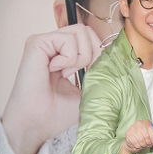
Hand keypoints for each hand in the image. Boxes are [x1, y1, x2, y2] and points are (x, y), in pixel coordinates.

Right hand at [1, 24, 102, 153]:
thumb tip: (116, 62)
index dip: (98, 53)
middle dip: (93, 53)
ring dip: (80, 57)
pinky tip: (56, 71)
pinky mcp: (36, 43)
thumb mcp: (87, 91)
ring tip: (66, 74)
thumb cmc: (55, 113)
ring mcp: (44, 42)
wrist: (36, 123)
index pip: (89, 38)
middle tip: (82, 73)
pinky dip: (68, 58)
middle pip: (86, 30)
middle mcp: (52, 44)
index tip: (92, 73)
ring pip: (80, 32)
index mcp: (62, 54)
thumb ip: (98, 73)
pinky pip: (67, 40)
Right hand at [121, 120, 152, 153]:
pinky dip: (137, 145)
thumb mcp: (151, 138)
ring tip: (142, 144)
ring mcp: (133, 128)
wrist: (132, 142)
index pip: (151, 129)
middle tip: (147, 144)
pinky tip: (137, 144)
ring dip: (143, 144)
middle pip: (146, 135)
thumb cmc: (143, 139)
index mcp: (146, 122)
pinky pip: (135, 142)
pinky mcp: (128, 133)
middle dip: (148, 142)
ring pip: (140, 139)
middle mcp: (139, 123)